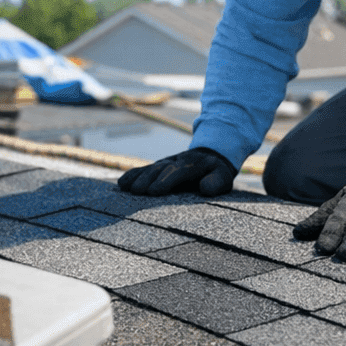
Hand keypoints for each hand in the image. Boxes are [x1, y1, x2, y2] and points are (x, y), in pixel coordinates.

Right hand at [118, 147, 236, 196]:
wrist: (209, 154)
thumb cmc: (216, 172)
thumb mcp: (223, 176)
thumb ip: (216, 182)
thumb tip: (205, 188)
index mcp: (192, 165)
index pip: (177, 172)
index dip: (165, 180)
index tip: (154, 191)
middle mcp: (175, 162)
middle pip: (159, 170)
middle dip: (147, 179)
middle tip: (136, 192)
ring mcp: (165, 163)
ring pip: (149, 169)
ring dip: (137, 178)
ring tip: (126, 188)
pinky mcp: (157, 167)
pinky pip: (143, 169)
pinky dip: (132, 175)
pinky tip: (121, 184)